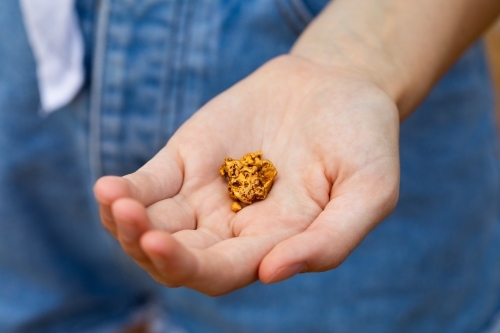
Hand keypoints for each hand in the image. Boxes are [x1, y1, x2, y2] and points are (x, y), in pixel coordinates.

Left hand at [93, 55, 399, 295]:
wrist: (337, 83)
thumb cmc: (362, 138)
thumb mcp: (369, 190)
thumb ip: (332, 239)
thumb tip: (271, 273)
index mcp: (274, 244)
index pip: (222, 271)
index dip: (190, 266)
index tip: (162, 245)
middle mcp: (234, 227)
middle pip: (179, 257)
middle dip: (148, 247)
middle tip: (132, 224)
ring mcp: (206, 194)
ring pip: (155, 224)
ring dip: (126, 222)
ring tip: (113, 201)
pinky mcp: (187, 160)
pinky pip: (149, 184)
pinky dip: (126, 190)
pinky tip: (108, 187)